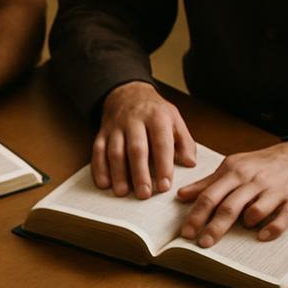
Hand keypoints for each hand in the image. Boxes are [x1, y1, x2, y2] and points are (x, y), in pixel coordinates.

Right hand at [93, 81, 196, 197]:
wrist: (128, 93)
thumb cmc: (155, 113)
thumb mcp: (175, 120)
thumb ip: (184, 142)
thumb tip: (190, 163)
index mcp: (157, 117)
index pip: (161, 143)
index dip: (163, 165)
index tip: (165, 186)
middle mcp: (135, 121)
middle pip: (136, 149)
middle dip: (139, 173)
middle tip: (144, 194)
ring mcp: (116, 127)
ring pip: (115, 151)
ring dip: (118, 174)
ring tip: (123, 193)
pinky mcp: (102, 133)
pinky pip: (98, 151)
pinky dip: (99, 169)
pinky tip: (104, 184)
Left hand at [176, 142, 287, 246]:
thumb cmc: (259, 166)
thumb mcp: (232, 167)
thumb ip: (207, 183)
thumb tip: (180, 195)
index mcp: (235, 171)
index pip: (210, 195)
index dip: (197, 215)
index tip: (186, 233)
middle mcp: (254, 180)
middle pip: (230, 206)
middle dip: (215, 227)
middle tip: (203, 243)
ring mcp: (275, 189)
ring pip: (256, 210)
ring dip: (247, 223)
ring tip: (245, 227)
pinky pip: (285, 217)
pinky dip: (274, 228)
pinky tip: (262, 236)